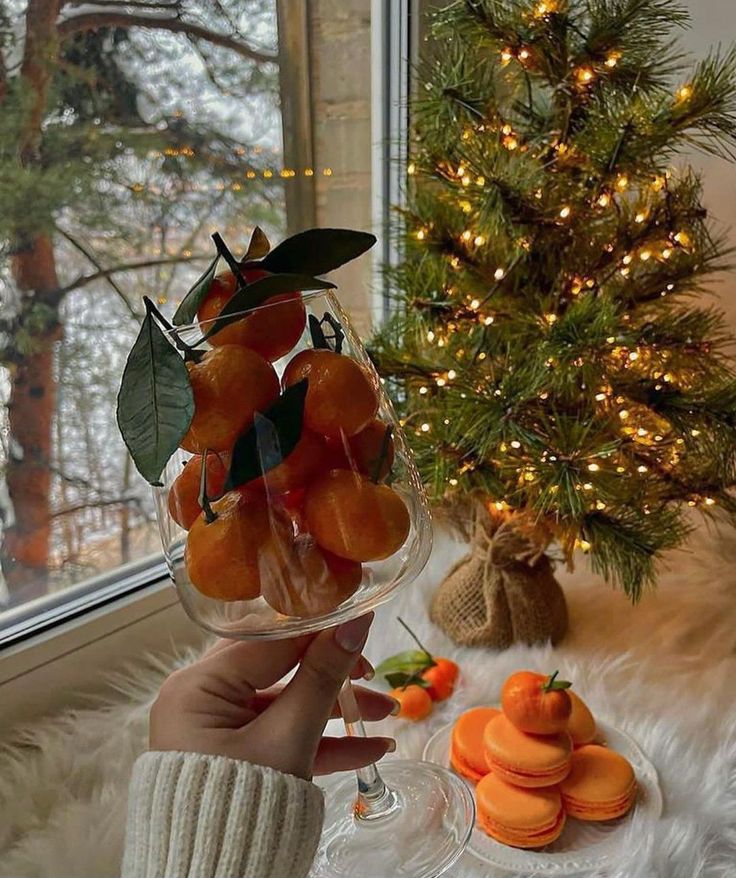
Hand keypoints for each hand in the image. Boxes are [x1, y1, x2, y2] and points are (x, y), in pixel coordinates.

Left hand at [150, 614, 396, 779]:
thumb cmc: (242, 805)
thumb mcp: (290, 736)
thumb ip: (323, 675)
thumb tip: (356, 619)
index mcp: (197, 685)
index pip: (268, 640)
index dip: (317, 629)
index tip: (358, 620)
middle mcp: (200, 699)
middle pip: (279, 669)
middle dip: (332, 673)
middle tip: (373, 670)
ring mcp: (217, 730)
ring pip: (285, 705)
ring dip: (335, 712)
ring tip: (388, 714)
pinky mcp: (235, 756)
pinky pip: (279, 736)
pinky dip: (319, 742)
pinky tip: (369, 749)